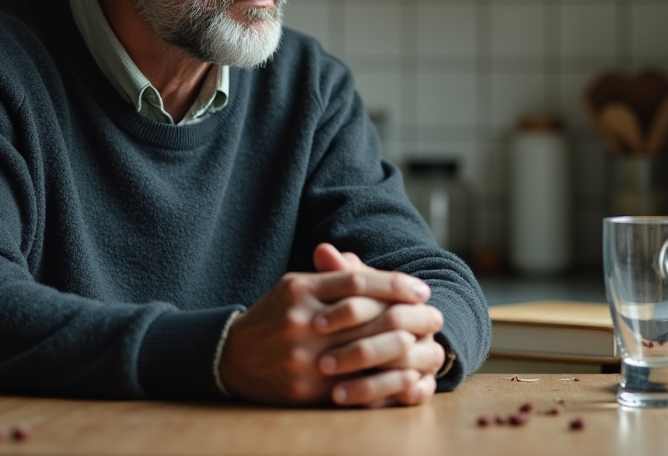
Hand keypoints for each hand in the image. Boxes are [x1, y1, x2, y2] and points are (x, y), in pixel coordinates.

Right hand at [217, 256, 430, 405]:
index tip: (422, 289)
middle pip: (366, 316)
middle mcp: (301, 322)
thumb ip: (334, 276)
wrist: (232, 358)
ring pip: (364, 353)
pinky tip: (407, 376)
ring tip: (426, 344)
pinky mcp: (306, 390)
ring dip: (402, 349)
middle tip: (435, 315)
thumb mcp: (296, 286)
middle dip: (407, 316)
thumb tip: (384, 277)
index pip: (357, 282)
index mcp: (300, 290)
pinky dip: (384, 382)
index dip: (394, 284)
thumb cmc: (274, 316)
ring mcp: (303, 358)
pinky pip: (354, 386)